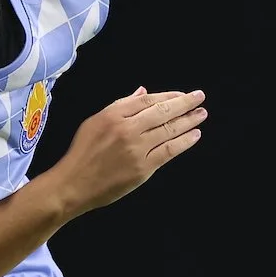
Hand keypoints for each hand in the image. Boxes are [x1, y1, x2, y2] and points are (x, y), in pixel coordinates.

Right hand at [43, 88, 206, 215]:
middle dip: (184, 103)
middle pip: (162, 112)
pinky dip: (183, 142)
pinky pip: (168, 151)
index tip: (182, 94)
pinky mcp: (143, 168)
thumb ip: (120, 106)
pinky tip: (194, 136)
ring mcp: (136, 149)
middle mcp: (127, 129)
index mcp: (114, 115)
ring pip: (168, 131)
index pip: (148, 101)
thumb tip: (143, 92)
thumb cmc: (81, 153)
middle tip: (199, 97)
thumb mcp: (94, 121)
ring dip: (188, 121)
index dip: (168, 96)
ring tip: (202, 114)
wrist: (73, 184)